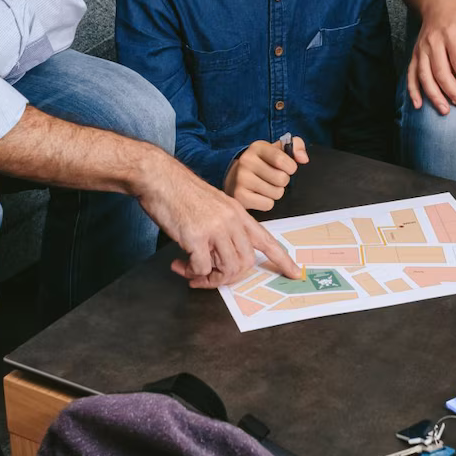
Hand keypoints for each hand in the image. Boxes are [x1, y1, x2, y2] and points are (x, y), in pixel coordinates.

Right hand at [139, 159, 301, 287]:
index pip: (267, 240)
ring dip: (209, 278)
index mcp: (239, 214)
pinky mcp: (196, 236)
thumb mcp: (215, 206)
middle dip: (228, 277)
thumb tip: (223, 257)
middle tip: (209, 278)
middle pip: (245, 263)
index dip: (283, 259)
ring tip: (191, 272)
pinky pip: (202, 268)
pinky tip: (180, 264)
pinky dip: (192, 272)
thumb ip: (225, 227)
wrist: (160, 177)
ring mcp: (215, 228)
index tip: (295, 273)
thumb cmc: (182, 192)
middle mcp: (231, 221)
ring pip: (227, 269)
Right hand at [222, 137, 308, 211]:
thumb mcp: (278, 149)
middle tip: (273, 178)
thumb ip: (296, 146)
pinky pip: (268, 204)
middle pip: (281, 178)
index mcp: (257, 147)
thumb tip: (303, 158)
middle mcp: (246, 161)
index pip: (281, 158)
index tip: (288, 168)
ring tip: (265, 186)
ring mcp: (241, 179)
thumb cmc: (262, 163)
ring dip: (275, 192)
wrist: (235, 177)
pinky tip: (259, 195)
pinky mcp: (239, 196)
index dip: (290, 167)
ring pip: (276, 193)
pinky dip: (267, 202)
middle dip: (283, 181)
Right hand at [404, 0, 455, 114]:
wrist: (440, 2)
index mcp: (451, 34)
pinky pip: (411, 74)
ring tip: (445, 111)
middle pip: (441, 73)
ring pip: (425, 76)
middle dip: (453, 93)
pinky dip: (413, 90)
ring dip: (434, 96)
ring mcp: (422, 48)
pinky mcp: (415, 53)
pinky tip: (418, 105)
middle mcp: (433, 42)